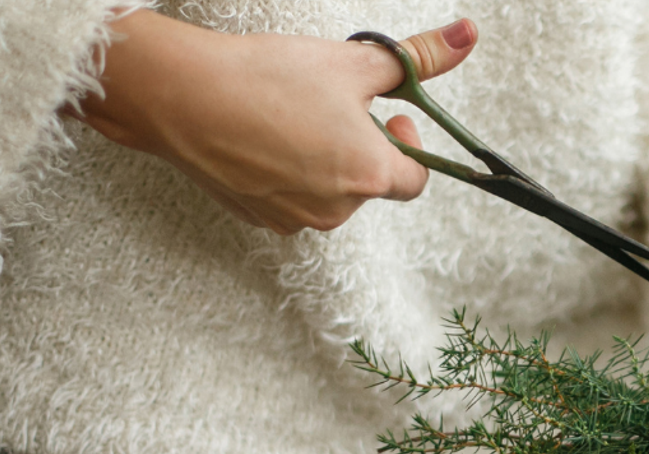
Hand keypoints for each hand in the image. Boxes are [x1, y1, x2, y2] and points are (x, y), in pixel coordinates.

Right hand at [77, 11, 478, 233]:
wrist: (182, 97)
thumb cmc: (269, 78)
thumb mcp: (352, 61)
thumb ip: (414, 58)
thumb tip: (466, 38)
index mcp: (369, 175)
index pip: (416, 179)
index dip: (409, 144)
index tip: (390, 115)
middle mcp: (337, 210)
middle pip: (370, 184)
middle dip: (361, 147)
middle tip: (331, 106)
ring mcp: (295, 220)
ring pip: (330, 192)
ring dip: (325, 161)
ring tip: (291, 118)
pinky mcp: (260, 220)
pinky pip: (291, 199)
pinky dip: (288, 173)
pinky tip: (263, 136)